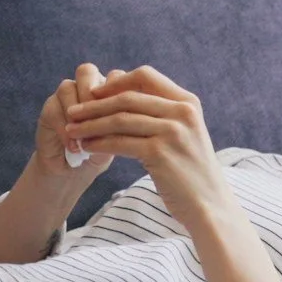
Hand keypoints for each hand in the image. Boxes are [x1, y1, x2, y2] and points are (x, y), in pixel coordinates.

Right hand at [34, 64, 123, 178]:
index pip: (114, 76)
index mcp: (107, 90)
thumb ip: (119, 126)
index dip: (117, 90)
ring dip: (78, 112)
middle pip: (86, 71)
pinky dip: (65, 129)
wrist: (72, 171)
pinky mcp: (49, 108)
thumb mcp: (115, 142)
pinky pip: (55, 108)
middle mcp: (85, 88)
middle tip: (99, 119)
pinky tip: (74, 146)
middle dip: (92, 94)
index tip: (124, 114)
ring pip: (67, 87)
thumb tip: (121, 119)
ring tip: (85, 138)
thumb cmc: (99, 154)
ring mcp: (65, 96)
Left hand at [62, 65, 223, 216]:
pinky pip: (119, 142)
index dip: (116, 82)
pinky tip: (87, 147)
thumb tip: (124, 92)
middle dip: (94, 104)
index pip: (145, 76)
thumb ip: (163, 112)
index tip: (95, 92)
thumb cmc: (192, 171)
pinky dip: (98, 143)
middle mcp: (182, 113)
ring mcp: (172, 132)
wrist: (209, 205)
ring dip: (90, 124)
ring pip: (119, 119)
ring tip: (72, 131)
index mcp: (188, 103)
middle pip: (127, 97)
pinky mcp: (160, 153)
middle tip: (72, 112)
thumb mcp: (185, 133)